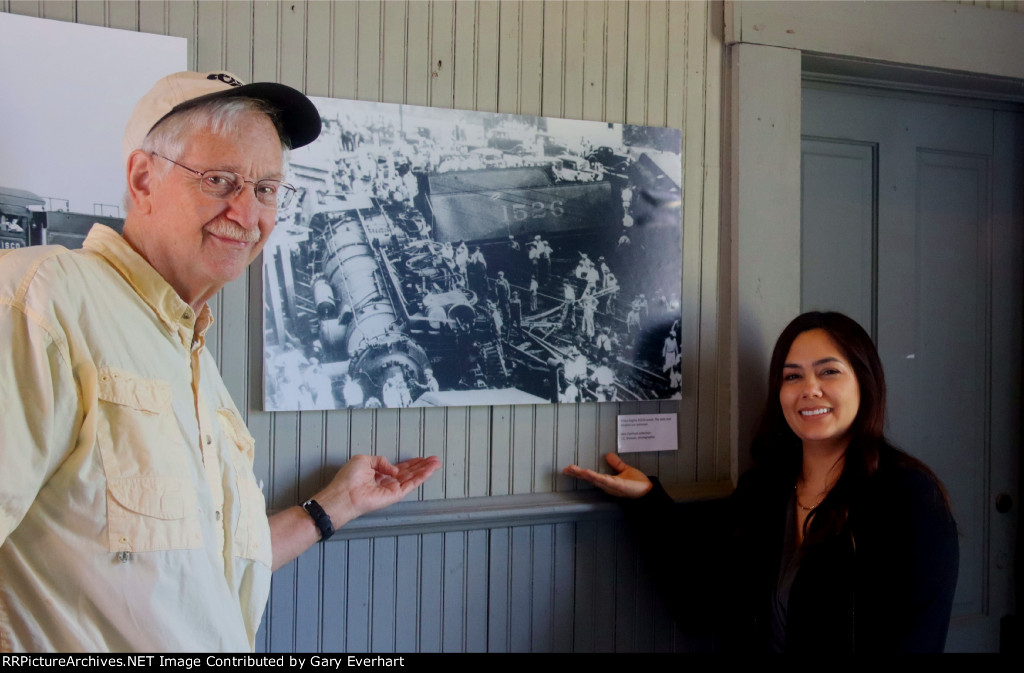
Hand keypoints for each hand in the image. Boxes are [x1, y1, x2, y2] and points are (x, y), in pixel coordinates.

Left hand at [318, 454, 441, 525]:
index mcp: (379, 473)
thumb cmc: (348, 479)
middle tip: (434, 460)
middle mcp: (387, 482)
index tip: (421, 458)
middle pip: (409, 472)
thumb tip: (393, 467)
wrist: (344, 494)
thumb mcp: (364, 460)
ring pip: (413, 478)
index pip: (399, 468)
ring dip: (425, 470)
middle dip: (422, 466)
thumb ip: (380, 460)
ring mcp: (392, 489)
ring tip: (436, 463)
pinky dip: (421, 477)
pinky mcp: (395, 495)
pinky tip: (429, 471)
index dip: (411, 462)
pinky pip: (411, 485)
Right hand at [562, 452, 652, 497]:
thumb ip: (616, 464)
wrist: (649, 491)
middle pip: (589, 478)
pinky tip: (588, 473)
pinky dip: (595, 477)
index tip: (569, 469)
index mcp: (607, 481)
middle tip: (565, 469)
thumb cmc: (638, 483)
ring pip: (594, 479)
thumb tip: (608, 454)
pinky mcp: (618, 486)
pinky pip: (604, 481)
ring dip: (583, 474)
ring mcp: (611, 486)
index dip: (580, 473)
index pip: (591, 476)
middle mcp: (607, 485)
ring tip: (573, 469)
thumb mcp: (625, 470)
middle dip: (577, 474)